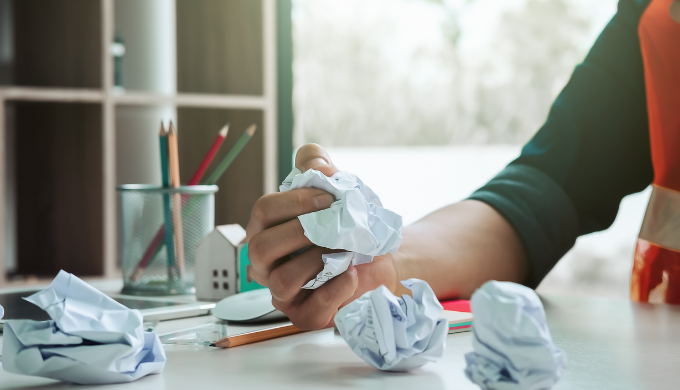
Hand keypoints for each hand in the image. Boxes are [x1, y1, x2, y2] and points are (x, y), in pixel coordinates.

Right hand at [246, 144, 399, 329]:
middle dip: (299, 232)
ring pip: (281, 281)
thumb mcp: (335, 189)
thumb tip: (315, 161)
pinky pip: (309, 309)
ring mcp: (282, 291)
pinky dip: (333, 289)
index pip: (263, 211)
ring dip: (314, 261)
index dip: (294, 202)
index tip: (328, 198)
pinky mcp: (304, 314)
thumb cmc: (346, 225)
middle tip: (332, 224)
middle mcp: (266, 262)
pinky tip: (351, 273)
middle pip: (261, 247)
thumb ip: (318, 166)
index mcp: (267, 228)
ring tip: (341, 250)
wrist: (376, 258)